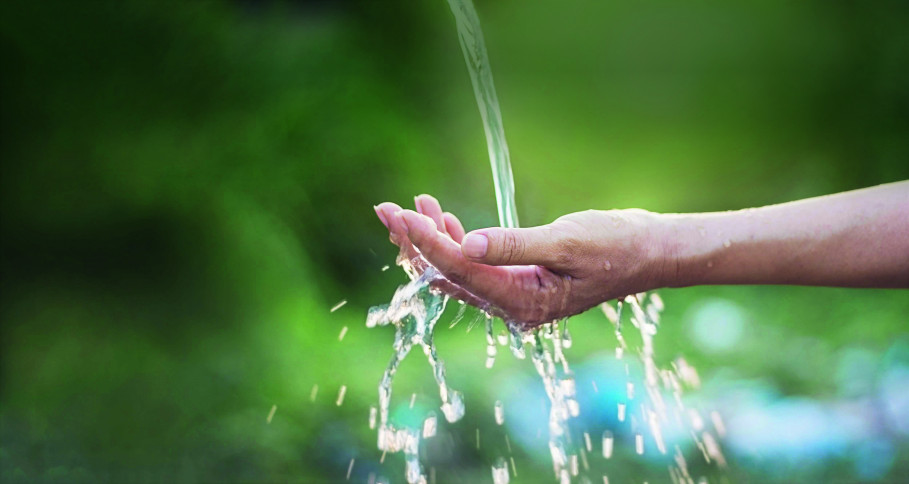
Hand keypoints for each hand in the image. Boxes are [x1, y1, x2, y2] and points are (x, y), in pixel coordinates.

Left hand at [375, 195, 665, 326]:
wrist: (650, 251)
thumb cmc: (617, 245)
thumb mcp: (568, 241)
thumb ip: (515, 244)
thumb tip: (465, 244)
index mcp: (523, 302)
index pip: (459, 271)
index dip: (426, 242)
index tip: (399, 214)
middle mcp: (512, 305)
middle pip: (447, 277)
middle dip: (415, 243)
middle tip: (385, 209)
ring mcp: (513, 294)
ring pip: (456, 271)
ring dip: (431, 239)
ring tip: (411, 205)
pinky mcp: (517, 280)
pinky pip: (473, 265)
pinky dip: (454, 240)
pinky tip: (441, 216)